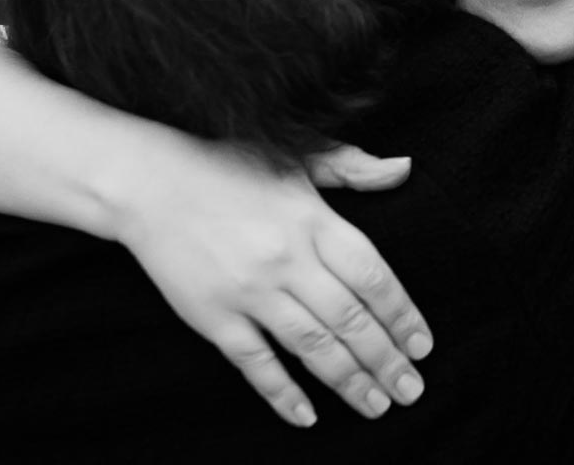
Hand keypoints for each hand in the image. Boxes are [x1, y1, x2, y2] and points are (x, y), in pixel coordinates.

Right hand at [108, 136, 430, 427]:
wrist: (150, 181)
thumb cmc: (231, 165)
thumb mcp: (300, 156)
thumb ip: (354, 168)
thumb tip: (404, 168)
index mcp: (313, 220)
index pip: (373, 276)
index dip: (403, 315)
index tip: (423, 345)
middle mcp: (287, 258)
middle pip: (349, 319)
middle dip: (386, 360)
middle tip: (412, 389)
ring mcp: (249, 290)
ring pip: (311, 346)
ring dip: (349, 381)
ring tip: (378, 405)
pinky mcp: (213, 316)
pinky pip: (255, 362)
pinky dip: (282, 392)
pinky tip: (307, 416)